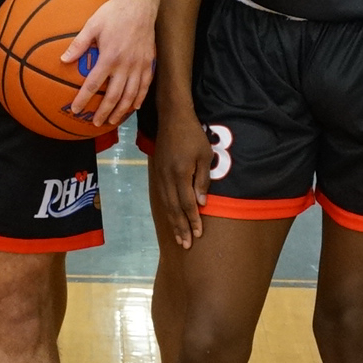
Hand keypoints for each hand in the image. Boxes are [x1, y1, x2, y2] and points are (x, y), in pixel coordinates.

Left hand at [62, 0, 156, 126]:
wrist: (140, 4)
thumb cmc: (113, 13)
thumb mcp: (92, 25)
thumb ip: (78, 44)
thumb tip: (62, 59)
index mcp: (109, 57)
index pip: (93, 84)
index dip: (83, 99)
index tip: (75, 109)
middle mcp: (125, 64)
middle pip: (114, 96)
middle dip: (104, 112)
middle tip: (96, 123)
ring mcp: (139, 65)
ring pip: (131, 95)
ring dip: (121, 110)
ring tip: (113, 121)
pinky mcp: (149, 62)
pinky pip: (145, 85)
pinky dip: (139, 98)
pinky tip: (133, 107)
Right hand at [150, 107, 214, 248]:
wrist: (171, 117)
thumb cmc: (193, 135)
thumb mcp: (204, 156)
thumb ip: (202, 181)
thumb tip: (201, 204)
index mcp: (180, 174)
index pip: (187, 203)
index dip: (193, 220)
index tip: (198, 235)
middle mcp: (167, 178)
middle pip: (174, 208)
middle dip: (181, 228)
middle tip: (185, 245)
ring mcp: (160, 175)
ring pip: (166, 204)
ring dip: (173, 222)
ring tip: (178, 237)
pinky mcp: (157, 172)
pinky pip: (162, 196)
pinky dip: (167, 210)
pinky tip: (170, 217)